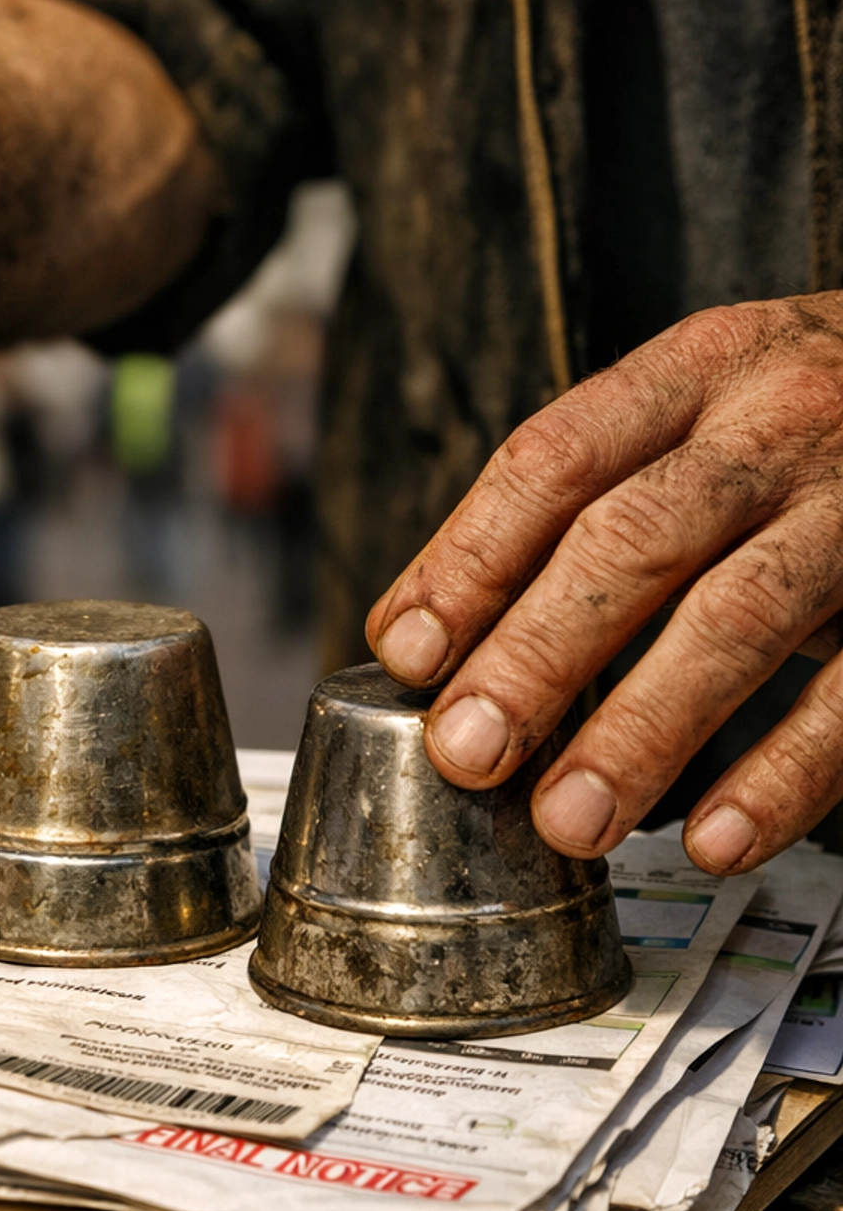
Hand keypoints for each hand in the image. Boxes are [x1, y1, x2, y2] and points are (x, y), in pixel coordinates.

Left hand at [365, 297, 842, 874]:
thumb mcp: (705, 419)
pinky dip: (782, 777)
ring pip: (739, 618)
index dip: (472, 558)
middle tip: (468, 750)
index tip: (408, 651)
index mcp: (701, 371)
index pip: (557, 459)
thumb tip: (420, 637)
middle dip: (538, 654)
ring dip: (642, 730)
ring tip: (570, 821)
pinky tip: (716, 839)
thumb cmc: (815, 428)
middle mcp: (780, 425)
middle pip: (633, 540)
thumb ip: (581, 507)